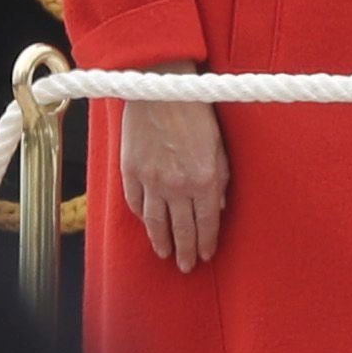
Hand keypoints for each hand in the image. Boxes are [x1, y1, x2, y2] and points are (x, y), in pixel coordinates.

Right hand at [113, 94, 228, 268]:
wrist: (162, 86)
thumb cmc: (196, 110)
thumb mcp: (220, 144)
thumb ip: (220, 179)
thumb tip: (216, 206)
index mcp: (204, 178)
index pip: (206, 222)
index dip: (206, 242)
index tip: (206, 255)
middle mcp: (177, 184)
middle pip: (181, 228)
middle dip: (185, 251)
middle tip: (186, 266)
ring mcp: (151, 179)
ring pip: (155, 222)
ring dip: (161, 241)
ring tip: (165, 254)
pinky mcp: (130, 170)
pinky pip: (135, 202)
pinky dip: (141, 215)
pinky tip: (147, 223)